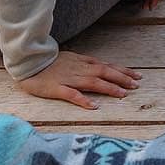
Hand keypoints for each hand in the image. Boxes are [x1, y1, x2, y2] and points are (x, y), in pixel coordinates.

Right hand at [16, 49, 142, 108]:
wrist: (28, 62)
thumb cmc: (49, 62)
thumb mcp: (70, 59)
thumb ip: (85, 64)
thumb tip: (101, 68)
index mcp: (82, 62)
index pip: (106, 66)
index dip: (122, 71)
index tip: (137, 76)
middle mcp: (79, 69)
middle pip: (104, 72)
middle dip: (121, 78)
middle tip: (136, 85)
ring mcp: (68, 78)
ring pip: (92, 82)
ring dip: (108, 87)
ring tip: (123, 94)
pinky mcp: (56, 88)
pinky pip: (72, 95)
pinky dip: (83, 100)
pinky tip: (93, 106)